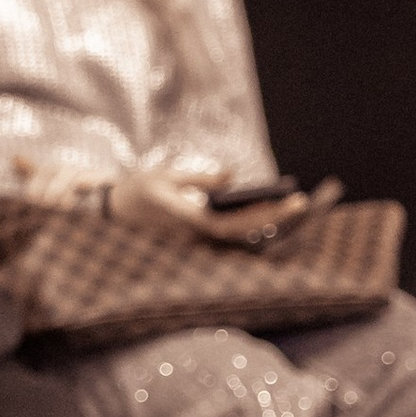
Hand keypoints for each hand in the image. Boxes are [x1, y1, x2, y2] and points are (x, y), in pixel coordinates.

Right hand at [106, 168, 310, 244]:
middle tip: (302, 200)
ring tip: (291, 202)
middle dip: (273, 217)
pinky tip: (268, 207)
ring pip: (238, 235)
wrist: (113, 210)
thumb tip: (232, 177)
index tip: (288, 201)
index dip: (263, 215)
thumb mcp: (167, 176)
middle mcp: (195, 237)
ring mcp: (196, 240)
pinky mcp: (197, 236)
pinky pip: (229, 232)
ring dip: (265, 221)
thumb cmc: (139, 189)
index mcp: (187, 222)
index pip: (234, 224)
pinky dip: (250, 221)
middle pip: (243, 232)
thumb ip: (201, 180)